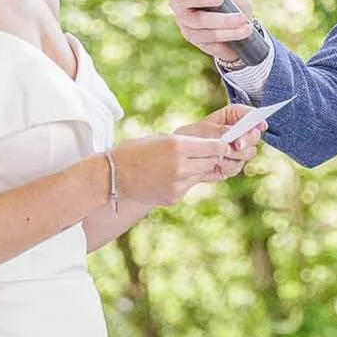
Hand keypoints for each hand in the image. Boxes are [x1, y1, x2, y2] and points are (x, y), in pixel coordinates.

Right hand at [111, 130, 232, 206]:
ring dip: (198, 168)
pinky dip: (185, 180)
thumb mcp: (161, 139)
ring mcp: (178, 184)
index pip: (214, 147)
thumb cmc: (134, 152)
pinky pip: (188, 186)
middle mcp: (181, 167)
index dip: (221, 145)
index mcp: (178, 147)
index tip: (224, 144)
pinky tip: (169, 176)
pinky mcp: (174, 197)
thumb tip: (210, 146)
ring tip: (183, 163)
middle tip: (208, 152)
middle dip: (212, 157)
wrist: (112, 176)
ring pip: (201, 174)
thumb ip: (187, 143)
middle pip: (212, 161)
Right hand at [152, 0, 262, 68]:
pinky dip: (229, 33)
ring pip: (198, 21)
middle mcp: (179, 4)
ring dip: (223, 20)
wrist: (244, 25)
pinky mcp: (194, 38)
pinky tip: (243, 30)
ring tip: (243, 18)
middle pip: (179, 0)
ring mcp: (184, 22)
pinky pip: (208, 37)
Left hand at [179, 103, 266, 180]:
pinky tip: (217, 164)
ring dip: (236, 155)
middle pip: (254, 135)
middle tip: (237, 145)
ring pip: (249, 152)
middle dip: (247, 140)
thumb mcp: (205, 131)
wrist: (181, 158)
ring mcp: (238, 149)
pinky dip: (228, 165)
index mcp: (232, 117)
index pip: (249, 114)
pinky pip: (238, 166)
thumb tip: (237, 138)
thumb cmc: (191, 138)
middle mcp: (239, 133)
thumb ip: (223, 132)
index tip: (261, 124)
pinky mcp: (233, 164)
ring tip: (219, 156)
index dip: (257, 118)